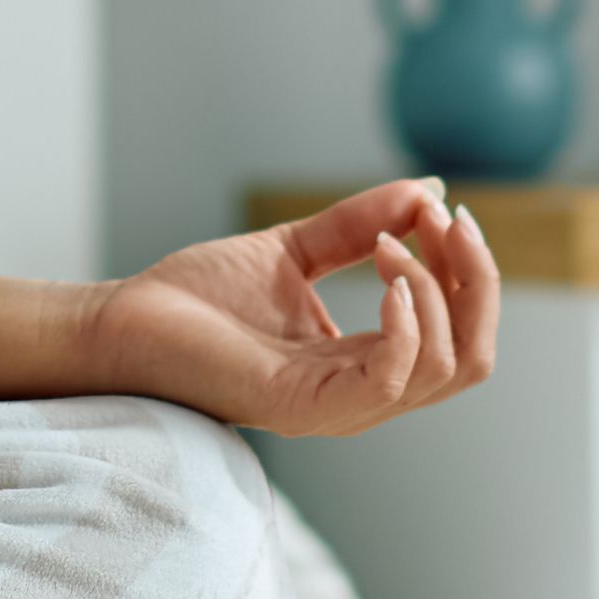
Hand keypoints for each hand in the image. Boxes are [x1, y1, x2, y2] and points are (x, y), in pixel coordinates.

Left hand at [73, 177, 500, 439]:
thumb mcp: (293, 249)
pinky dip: (406, 324)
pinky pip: (389, 380)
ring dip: (435, 290)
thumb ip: (359, 226)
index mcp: (366, 365)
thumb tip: (429, 191)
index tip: (442, 210)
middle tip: (444, 221)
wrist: (121, 321)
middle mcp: (362, 395)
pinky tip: (387, 277)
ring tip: (388, 244)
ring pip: (444, 370)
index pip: (462, 338)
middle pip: (471, 360)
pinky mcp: (302, 406)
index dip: (470, 272)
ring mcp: (336, 407)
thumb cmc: (198, 298)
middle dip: (476, 281)